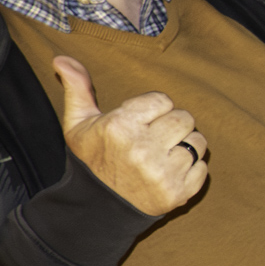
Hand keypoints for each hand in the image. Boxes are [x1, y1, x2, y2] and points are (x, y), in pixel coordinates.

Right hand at [55, 56, 207, 215]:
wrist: (97, 207)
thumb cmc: (92, 159)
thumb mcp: (79, 124)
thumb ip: (77, 88)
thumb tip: (62, 58)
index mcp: (120, 127)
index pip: (163, 100)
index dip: (153, 110)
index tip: (139, 123)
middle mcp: (142, 150)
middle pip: (185, 118)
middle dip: (171, 125)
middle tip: (154, 138)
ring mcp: (162, 173)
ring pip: (198, 142)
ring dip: (185, 146)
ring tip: (163, 155)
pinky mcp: (178, 193)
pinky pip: (203, 167)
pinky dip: (192, 168)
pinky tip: (169, 172)